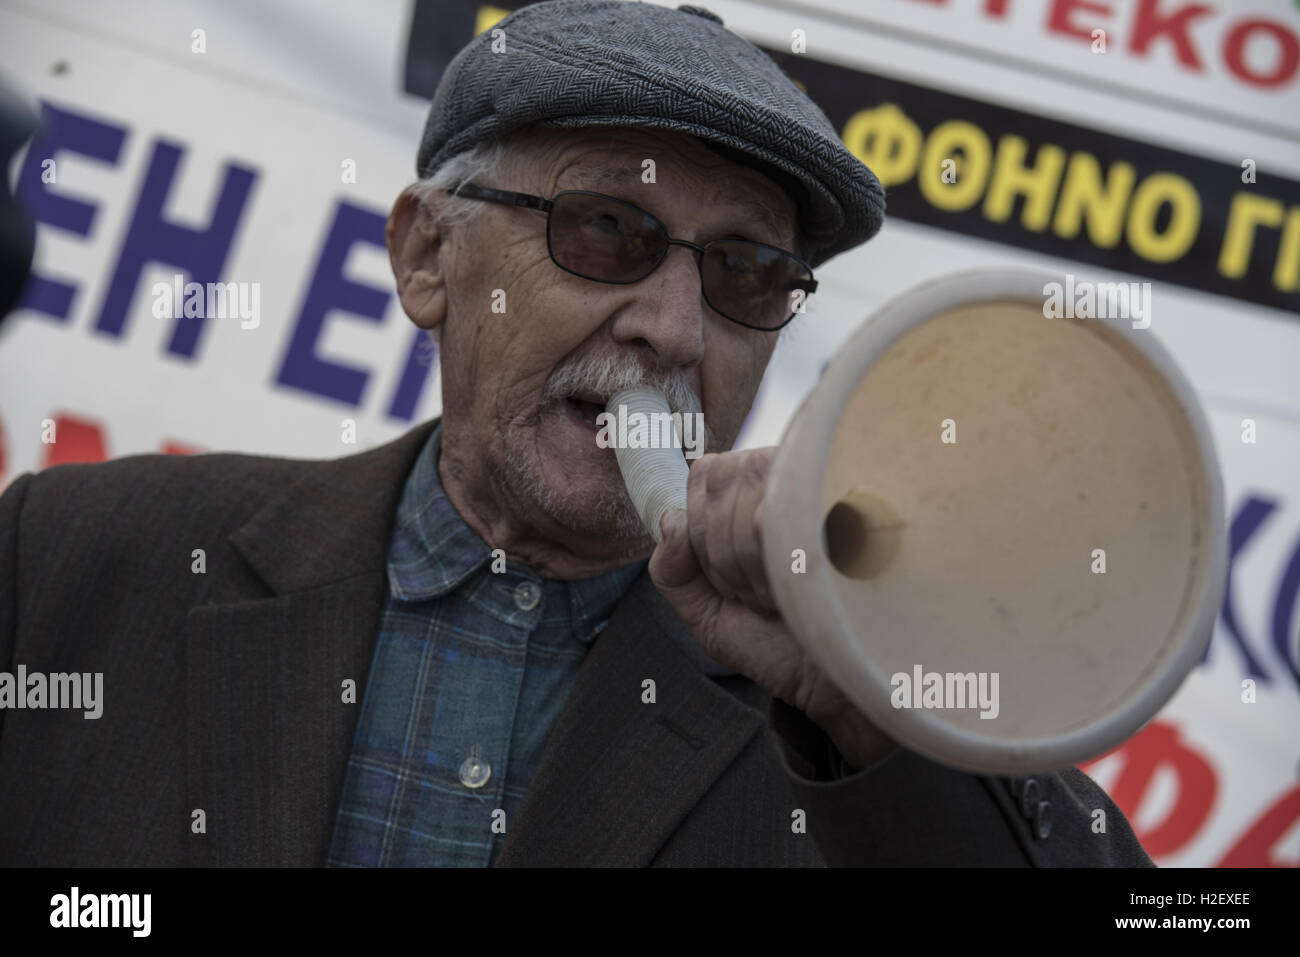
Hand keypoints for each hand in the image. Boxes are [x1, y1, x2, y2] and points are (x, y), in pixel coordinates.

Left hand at [647, 447, 896, 771]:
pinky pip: (776, 514)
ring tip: (784, 593)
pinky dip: (770, 562)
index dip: (702, 527)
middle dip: (721, 552)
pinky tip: (798, 587)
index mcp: (761, 495)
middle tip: (760, 593)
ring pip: (745, 499)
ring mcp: (825, 489)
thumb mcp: (712, 616)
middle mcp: (795, 481)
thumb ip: (674, 573)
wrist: (843, 683)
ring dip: (749, 564)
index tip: (729, 578)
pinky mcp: (849, 506)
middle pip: (720, 480)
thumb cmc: (784, 647)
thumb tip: (669, 523)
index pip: (707, 472)